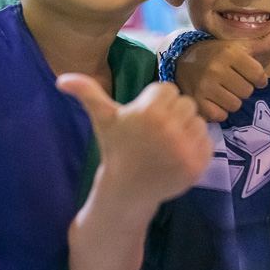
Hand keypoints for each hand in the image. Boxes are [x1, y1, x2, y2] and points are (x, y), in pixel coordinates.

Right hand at [56, 75, 211, 208]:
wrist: (127, 190)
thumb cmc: (116, 149)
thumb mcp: (103, 119)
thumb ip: (87, 93)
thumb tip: (62, 79)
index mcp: (148, 112)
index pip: (167, 89)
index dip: (155, 102)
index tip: (144, 119)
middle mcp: (169, 129)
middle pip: (185, 103)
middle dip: (172, 113)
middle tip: (156, 131)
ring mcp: (185, 148)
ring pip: (198, 120)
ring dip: (186, 128)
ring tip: (167, 143)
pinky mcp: (198, 164)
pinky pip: (208, 140)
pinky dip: (196, 146)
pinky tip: (177, 155)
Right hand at [177, 25, 269, 122]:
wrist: (182, 61)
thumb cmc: (217, 54)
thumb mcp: (239, 46)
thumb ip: (263, 43)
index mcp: (230, 53)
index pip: (258, 75)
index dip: (258, 78)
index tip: (249, 76)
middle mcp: (217, 68)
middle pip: (247, 92)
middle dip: (242, 89)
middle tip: (231, 82)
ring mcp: (205, 86)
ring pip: (235, 105)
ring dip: (231, 101)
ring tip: (222, 90)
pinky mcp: (197, 101)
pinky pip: (221, 115)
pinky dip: (219, 111)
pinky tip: (212, 100)